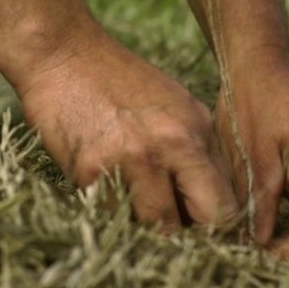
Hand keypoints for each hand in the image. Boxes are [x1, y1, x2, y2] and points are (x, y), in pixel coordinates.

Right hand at [17, 37, 238, 230]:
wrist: (64, 54)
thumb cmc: (121, 80)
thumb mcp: (177, 106)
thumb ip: (199, 153)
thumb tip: (213, 205)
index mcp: (196, 132)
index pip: (224, 208)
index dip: (215, 229)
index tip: (202, 231)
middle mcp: (169, 147)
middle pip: (189, 226)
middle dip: (179, 232)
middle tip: (165, 222)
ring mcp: (129, 160)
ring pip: (147, 227)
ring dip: (141, 222)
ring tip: (131, 195)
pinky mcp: (90, 172)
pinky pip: (110, 215)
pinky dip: (109, 209)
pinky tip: (104, 180)